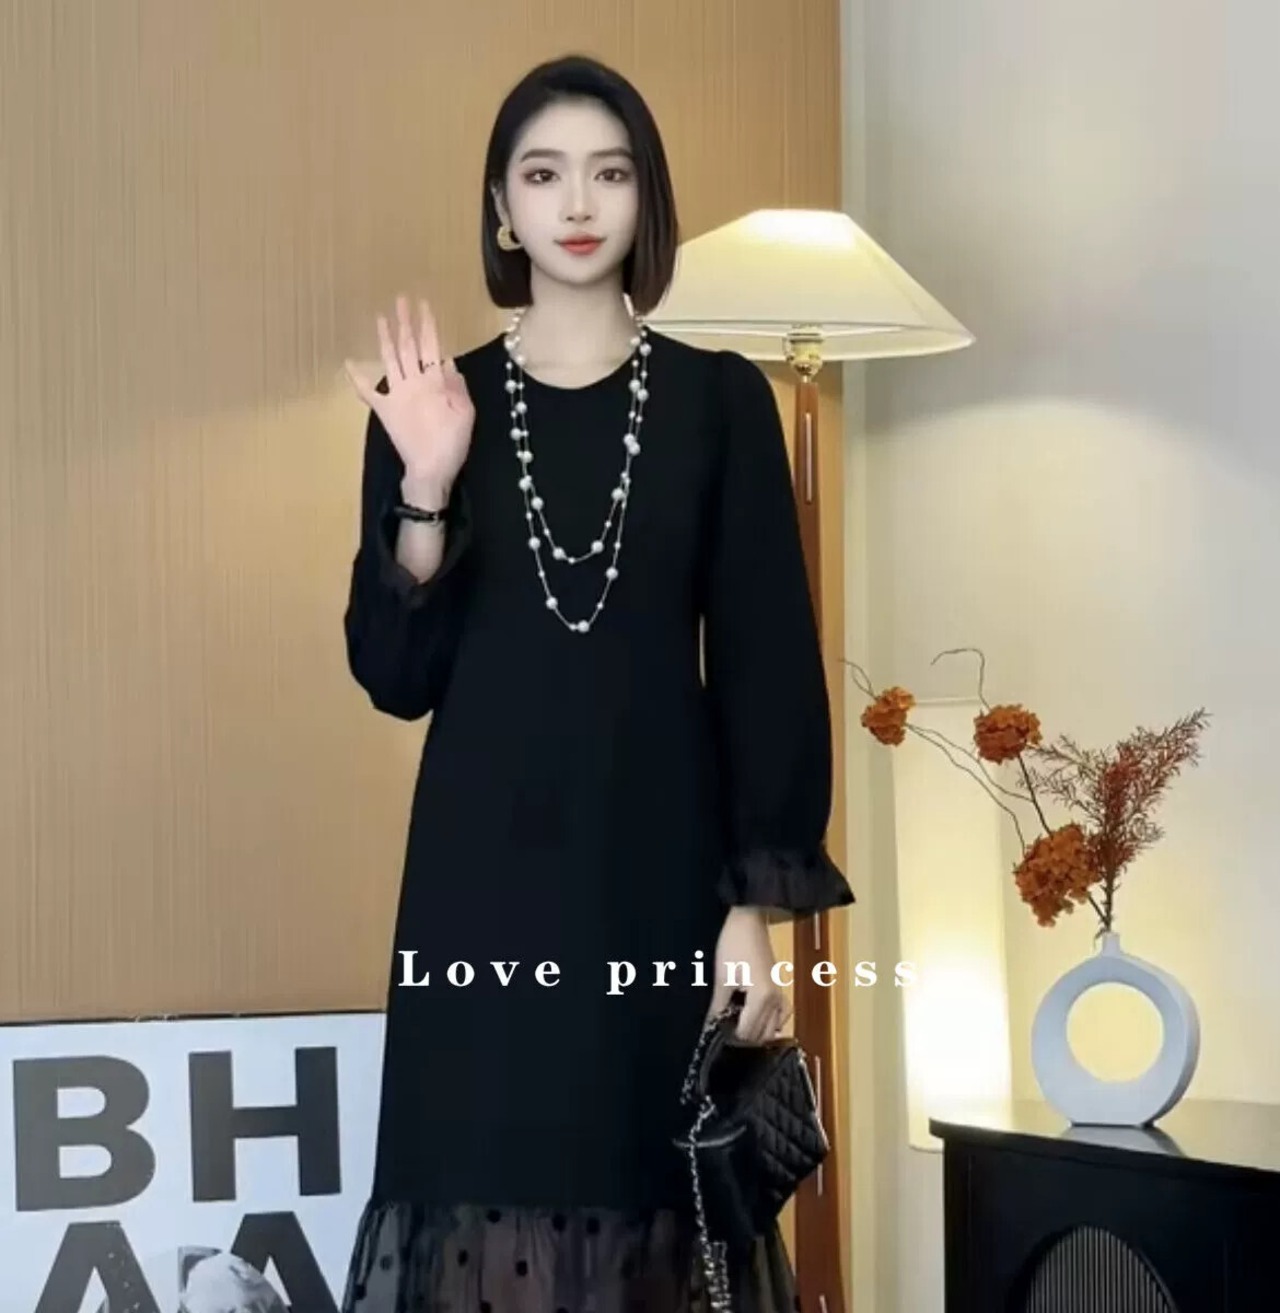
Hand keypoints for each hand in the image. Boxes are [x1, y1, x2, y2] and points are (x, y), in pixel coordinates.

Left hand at [344, 295, 474, 487]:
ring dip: (384, 337)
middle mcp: (413, 382)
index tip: (424, 304)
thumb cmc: (452, 443)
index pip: (431, 345)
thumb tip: (448, 361)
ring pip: (389, 360)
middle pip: (408, 346)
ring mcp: (395, 394)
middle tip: (402, 300)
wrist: (430, 469)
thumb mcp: (466, 413)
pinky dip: (357, 377)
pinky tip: (348, 362)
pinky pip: (367, 391)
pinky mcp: (383, 409)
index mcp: (435, 382)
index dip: (427, 323)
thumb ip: (457, 385)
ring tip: (381, 318)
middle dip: (405, 321)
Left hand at [708, 907, 792, 1043]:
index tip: (716, 1039)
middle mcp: (776, 1000)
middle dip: (744, 1037)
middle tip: (724, 1033)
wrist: (748, 921)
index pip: (748, 1032)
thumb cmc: (733, 946)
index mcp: (762, 999)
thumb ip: (718, 1007)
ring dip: (757, 1031)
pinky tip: (758, 1019)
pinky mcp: (779, 987)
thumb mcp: (722, 979)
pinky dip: (772, 1022)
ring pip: (773, 1027)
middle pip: (762, 1034)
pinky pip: (782, 1013)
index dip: (731, 1038)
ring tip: (737, 1027)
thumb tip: (710, 1028)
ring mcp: (780, 993)